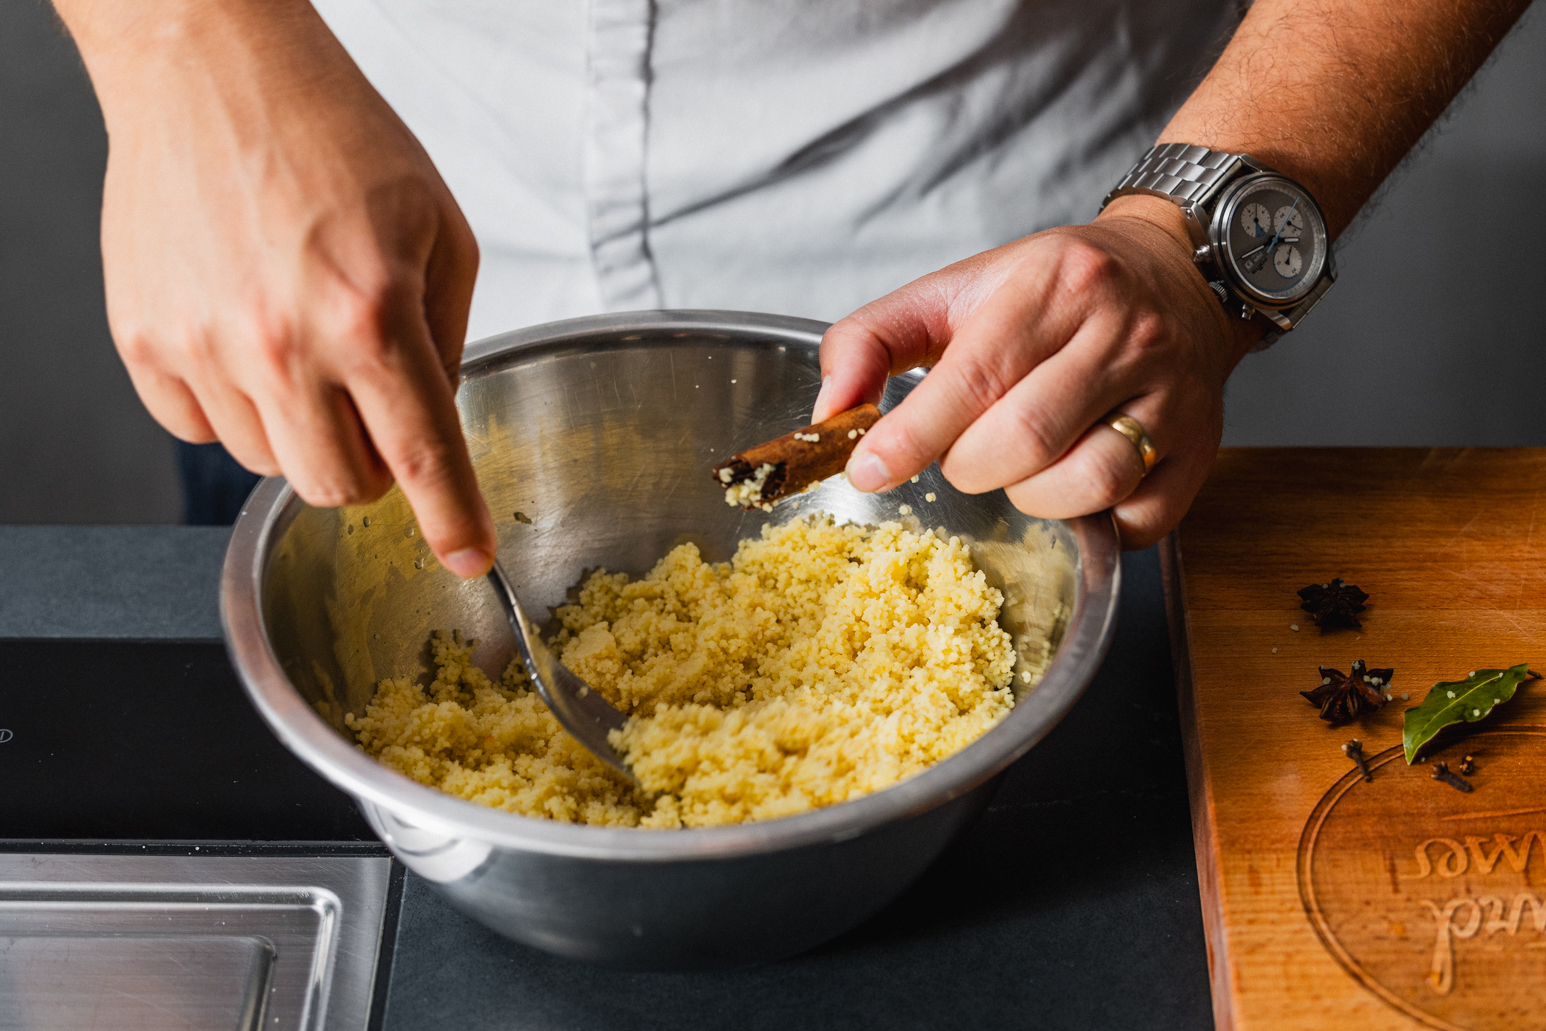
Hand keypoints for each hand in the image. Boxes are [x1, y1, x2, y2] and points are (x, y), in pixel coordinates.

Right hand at [70, 1, 493, 574]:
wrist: (212, 68)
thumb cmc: (333, 134)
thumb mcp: (441, 229)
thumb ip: (447, 337)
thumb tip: (436, 416)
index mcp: (372, 314)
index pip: (424, 457)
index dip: (453, 522)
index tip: (468, 560)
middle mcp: (284, 344)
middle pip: (338, 488)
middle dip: (372, 467)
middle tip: (373, 407)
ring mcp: (204, 347)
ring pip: (270, 465)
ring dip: (302, 430)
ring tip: (302, 343)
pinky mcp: (144, 342)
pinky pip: (201, 428)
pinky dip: (235, 404)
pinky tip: (246, 333)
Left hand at [814, 196, 1256, 548]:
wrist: (1176, 272)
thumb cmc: (1054, 290)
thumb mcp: (956, 289)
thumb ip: (873, 340)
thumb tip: (829, 414)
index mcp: (1054, 286)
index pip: (974, 377)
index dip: (913, 435)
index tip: (870, 469)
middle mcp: (1123, 334)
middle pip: (1025, 440)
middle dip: (970, 465)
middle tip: (965, 452)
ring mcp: (1172, 394)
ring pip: (1086, 485)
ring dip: (1032, 497)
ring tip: (1023, 465)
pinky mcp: (1201, 447)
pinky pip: (1136, 521)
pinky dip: (1092, 524)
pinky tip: (1074, 483)